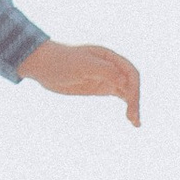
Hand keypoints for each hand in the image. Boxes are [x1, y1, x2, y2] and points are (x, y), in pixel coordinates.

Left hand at [19, 40, 140, 128]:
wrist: (43, 65)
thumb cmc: (61, 61)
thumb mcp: (82, 65)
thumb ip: (104, 70)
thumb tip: (125, 80)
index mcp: (109, 56)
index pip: (130, 72)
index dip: (133, 87)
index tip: (129, 102)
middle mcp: (111, 66)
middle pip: (131, 83)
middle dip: (134, 100)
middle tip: (133, 118)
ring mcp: (106, 77)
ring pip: (127, 92)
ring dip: (133, 106)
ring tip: (136, 123)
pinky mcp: (100, 87)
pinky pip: (119, 95)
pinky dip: (126, 106)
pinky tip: (131, 118)